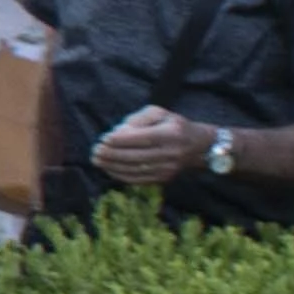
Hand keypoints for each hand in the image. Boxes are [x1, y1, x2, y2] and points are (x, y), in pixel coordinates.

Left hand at [92, 105, 212, 185]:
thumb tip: (117, 132)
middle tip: (95, 151)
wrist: (198, 147)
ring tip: (97, 160)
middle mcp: (170, 153)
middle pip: (136, 156)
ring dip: (113, 166)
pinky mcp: (164, 179)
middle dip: (112, 155)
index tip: (103, 139)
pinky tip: (109, 169)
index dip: (120, 140)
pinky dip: (121, 176)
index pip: (141, 138)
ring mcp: (167, 169)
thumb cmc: (174, 125)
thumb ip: (138, 119)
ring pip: (135, 170)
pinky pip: (139, 180)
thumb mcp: (159, 113)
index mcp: (170, 134)